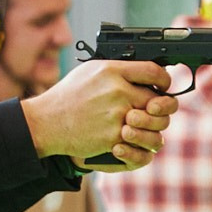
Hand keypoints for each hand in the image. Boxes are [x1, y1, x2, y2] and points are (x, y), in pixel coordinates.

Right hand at [20, 59, 177, 167]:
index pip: (153, 71)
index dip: (164, 80)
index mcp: (112, 71)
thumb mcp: (90, 71)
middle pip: (157, 100)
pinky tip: (129, 138)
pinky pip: (139, 141)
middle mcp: (117, 91)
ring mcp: (117, 115)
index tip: (163, 85)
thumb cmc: (67, 96)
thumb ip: (117, 69)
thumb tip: (140, 70)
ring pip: (154, 123)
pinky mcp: (113, 137)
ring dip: (153, 127)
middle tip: (154, 110)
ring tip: (144, 125)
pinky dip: (137, 142)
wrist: (47, 122)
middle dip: (159, 107)